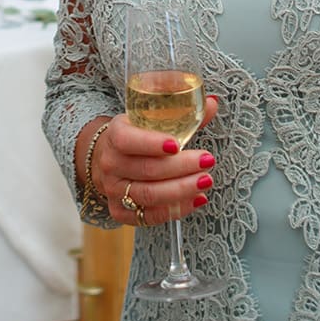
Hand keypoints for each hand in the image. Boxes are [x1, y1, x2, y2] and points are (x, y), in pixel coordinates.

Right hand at [86, 99, 219, 225]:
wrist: (108, 159)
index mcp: (115, 135)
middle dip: (181, 167)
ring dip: (182, 190)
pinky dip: (175, 210)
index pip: (127, 140)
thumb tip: (211, 104)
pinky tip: (196, 200)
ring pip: (149, 195)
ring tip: (206, 181)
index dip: (151, 143)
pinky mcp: (119, 211)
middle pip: (147, 170)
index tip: (176, 145)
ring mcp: (113, 190)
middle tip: (207, 161)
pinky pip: (148, 216)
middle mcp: (111, 164)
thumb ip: (182, 115)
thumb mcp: (150, 120)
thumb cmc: (136, 138)